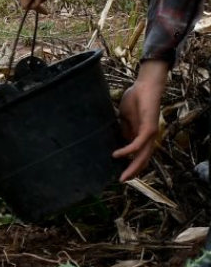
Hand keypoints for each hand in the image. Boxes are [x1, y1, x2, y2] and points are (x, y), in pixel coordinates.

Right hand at [112, 60, 168, 181]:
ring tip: (122, 176)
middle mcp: (148, 137)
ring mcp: (150, 134)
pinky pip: (137, 144)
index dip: (131, 164)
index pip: (138, 155)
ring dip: (132, 167)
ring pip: (142, 156)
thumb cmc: (135, 98)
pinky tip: (116, 154)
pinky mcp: (149, 129)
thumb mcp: (125, 118)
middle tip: (121, 180)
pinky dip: (127, 151)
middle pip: (142, 160)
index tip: (119, 172)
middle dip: (132, 172)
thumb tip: (120, 141)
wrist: (145, 85)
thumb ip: (125, 130)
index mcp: (143, 135)